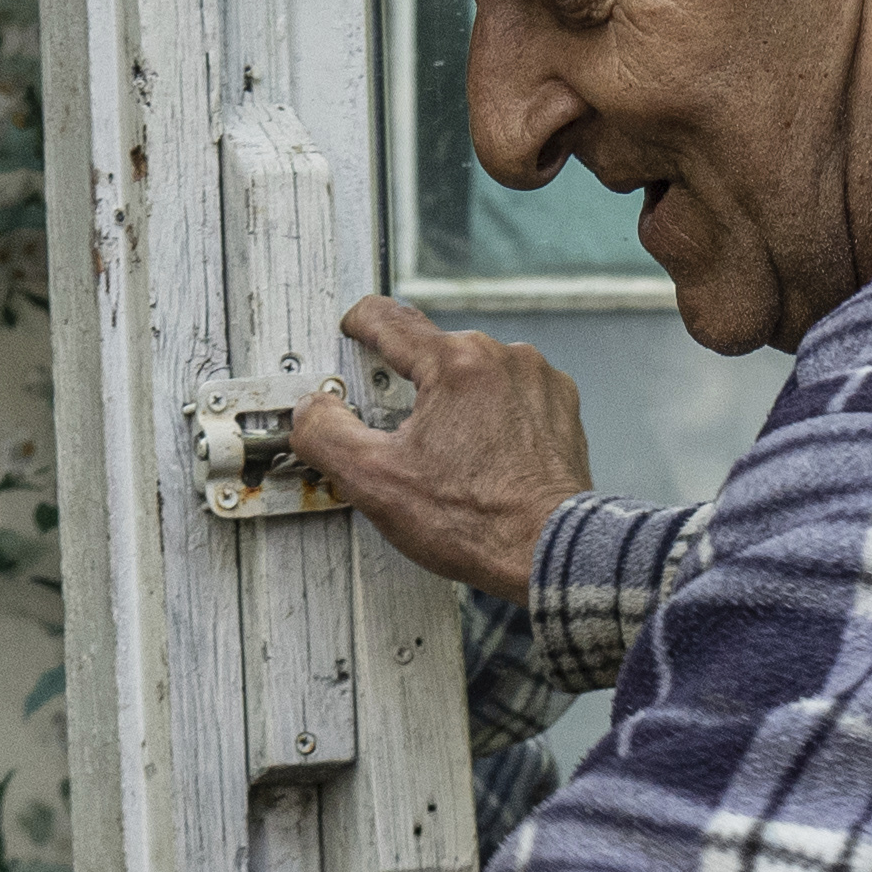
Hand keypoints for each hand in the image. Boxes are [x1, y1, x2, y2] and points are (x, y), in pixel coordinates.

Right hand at [273, 294, 590, 600]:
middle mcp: (503, 357)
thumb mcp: (375, 482)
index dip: (358, 324)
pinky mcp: (560, 407)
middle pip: (433, 353)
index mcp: (456, 362)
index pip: (388, 319)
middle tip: (399, 434)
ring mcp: (539, 380)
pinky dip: (492, 418)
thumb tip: (311, 411)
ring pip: (474, 374)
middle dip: (409, 385)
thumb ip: (325, 434)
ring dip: (454, 403)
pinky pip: (511, 396)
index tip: (352, 330)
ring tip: (449, 457)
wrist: (552, 552)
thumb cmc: (477, 522)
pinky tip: (485, 459)